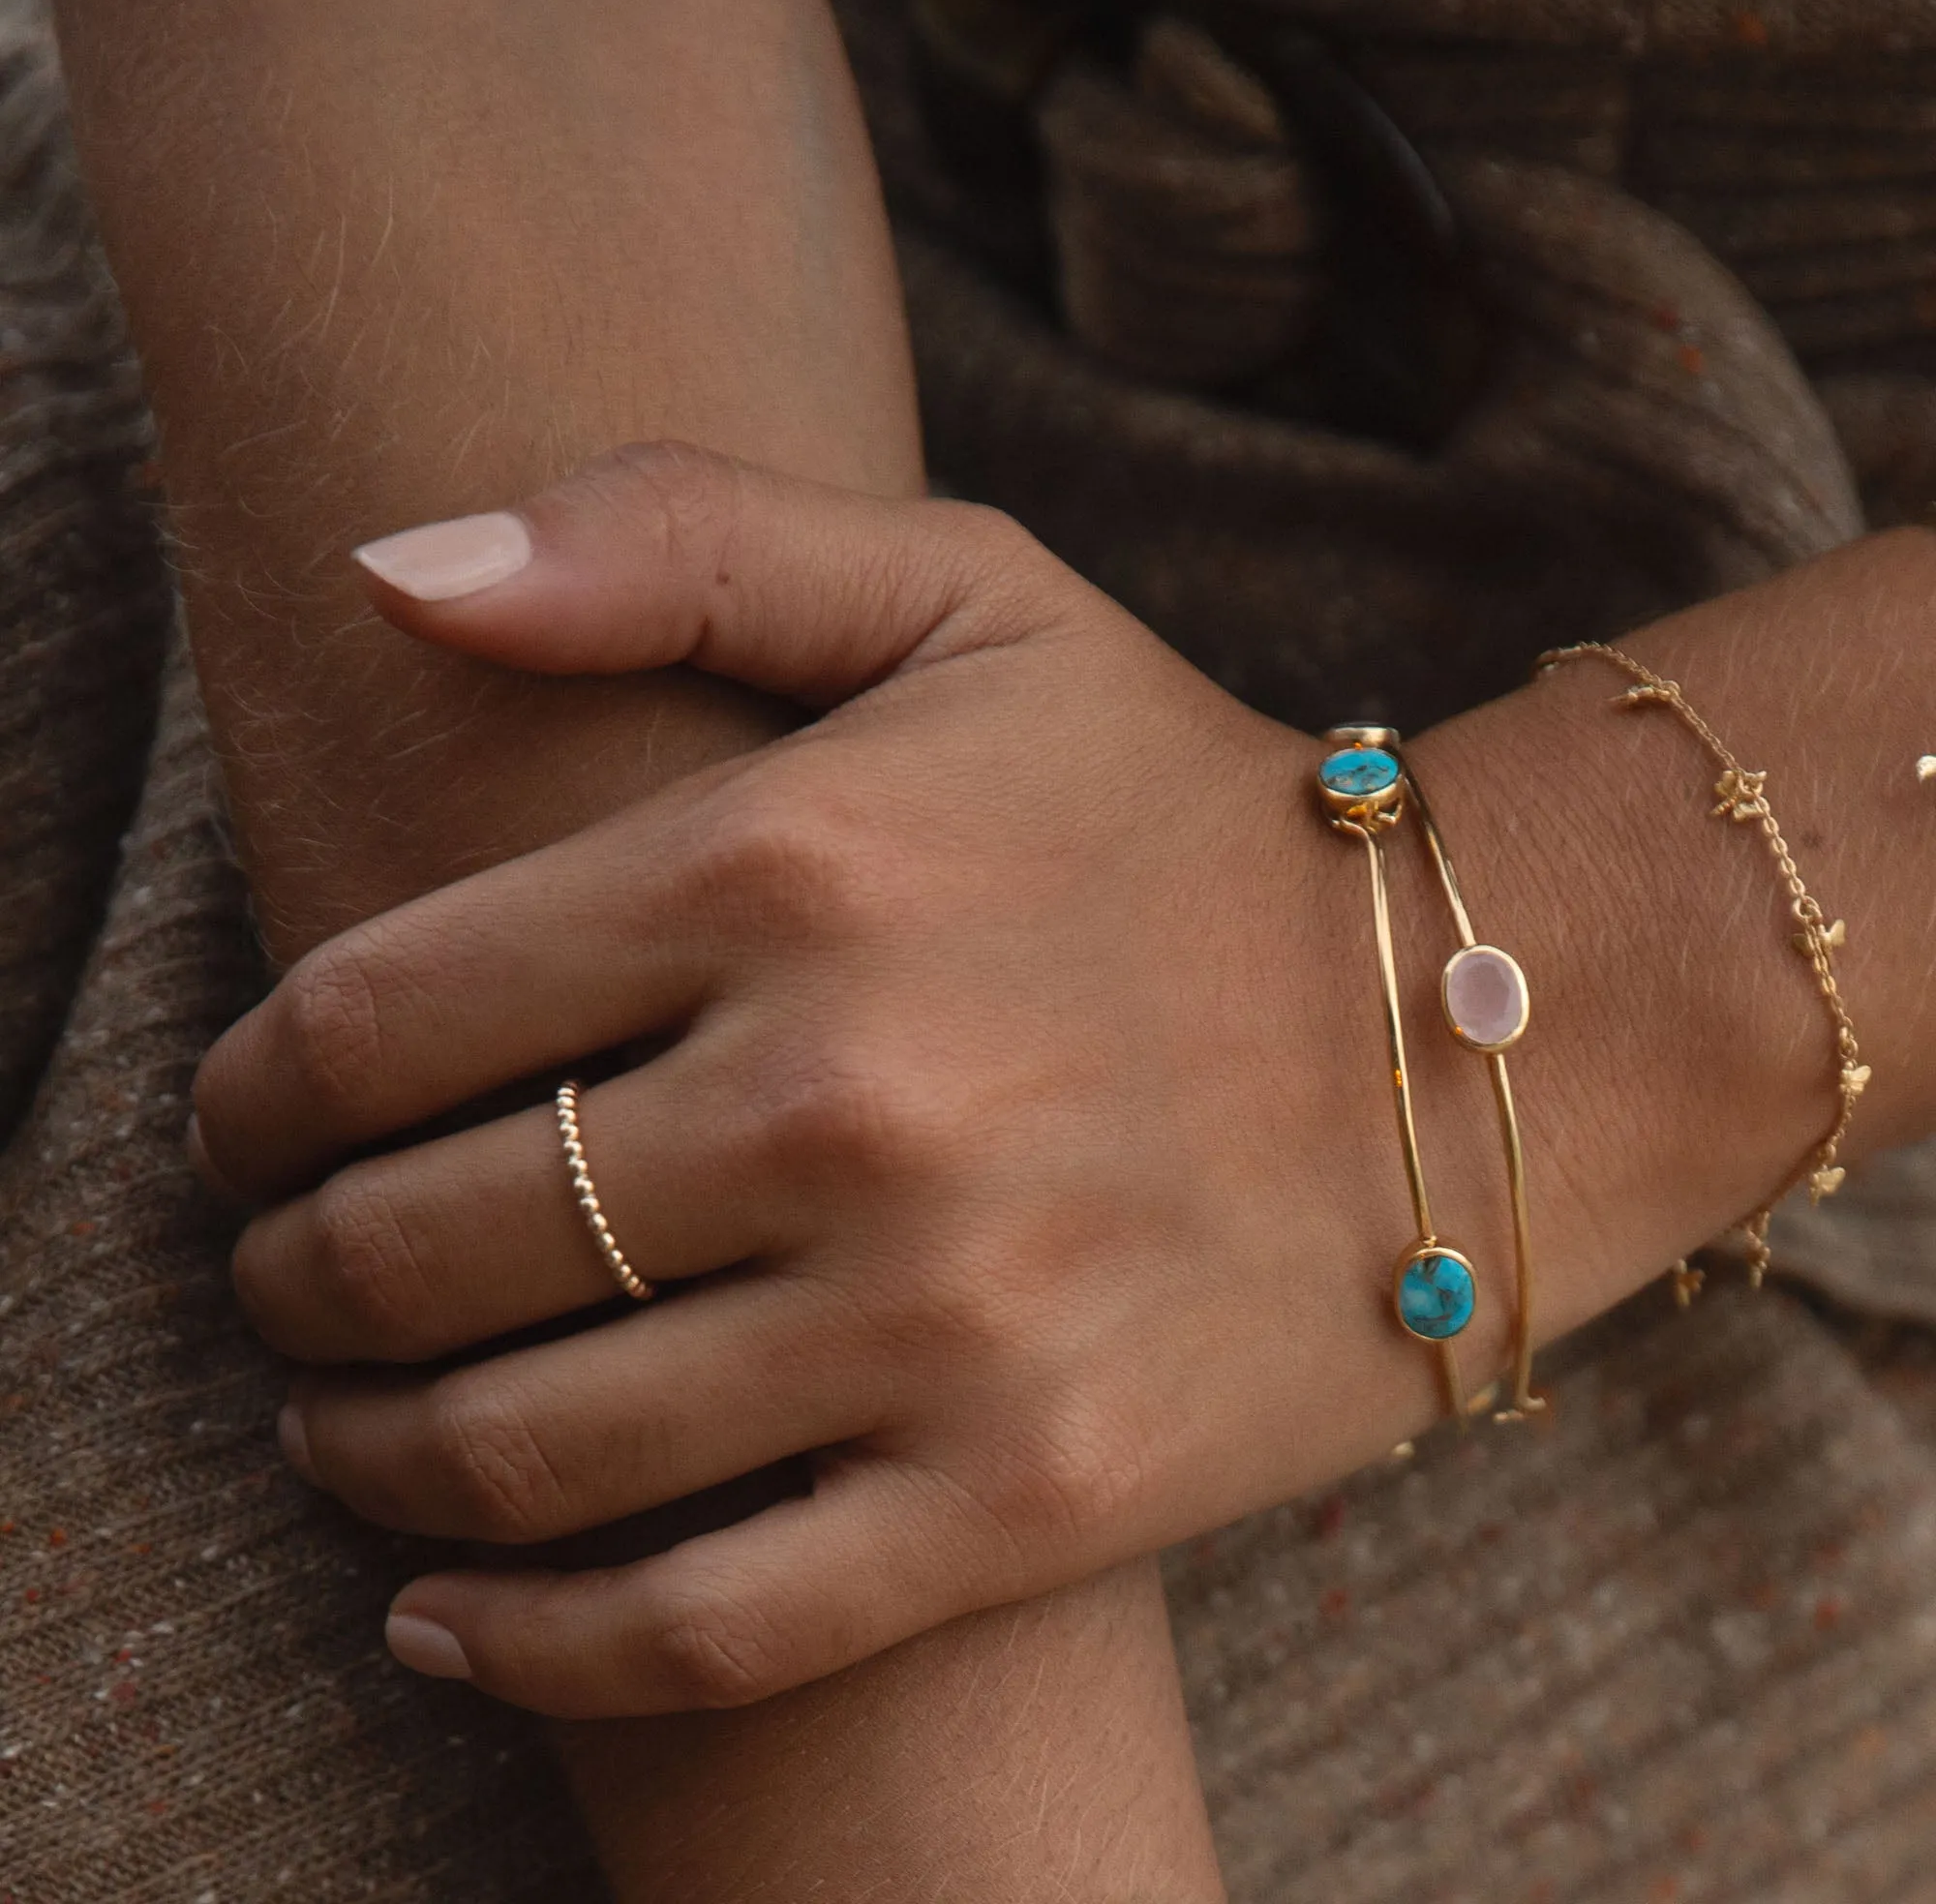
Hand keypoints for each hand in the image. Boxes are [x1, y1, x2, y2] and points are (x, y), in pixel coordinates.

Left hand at [193, 444, 1564, 1717]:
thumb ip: (672, 536)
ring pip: (523, 1453)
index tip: (243, 1129)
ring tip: (344, 1429)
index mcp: (787, 863)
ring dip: (370, 1459)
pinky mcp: (1028, 1495)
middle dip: (289, 1280)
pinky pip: (702, 1629)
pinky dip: (531, 1647)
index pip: (371, 1016)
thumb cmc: (1188, 805)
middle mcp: (846, 1095)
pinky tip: (445, 1621)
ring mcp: (942, 1319)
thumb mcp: (965, 596)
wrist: (1491, 1023)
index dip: (247, 1096)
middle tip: (283, 1283)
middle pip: (418, 1247)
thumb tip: (387, 568)